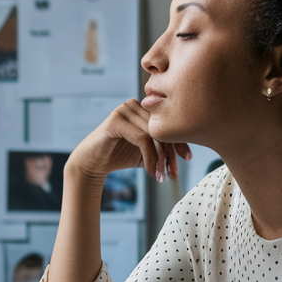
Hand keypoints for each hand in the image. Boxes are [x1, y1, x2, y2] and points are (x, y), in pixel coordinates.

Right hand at [67, 99, 189, 184]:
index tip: (188, 159)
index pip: (168, 122)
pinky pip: (142, 139)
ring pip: (154, 135)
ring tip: (161, 177)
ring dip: (160, 159)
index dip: (180, 141)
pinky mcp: (116, 120)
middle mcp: (135, 104)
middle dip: (171, 154)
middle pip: (162, 128)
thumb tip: (189, 151)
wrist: (92, 164)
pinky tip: (150, 172)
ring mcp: (124, 109)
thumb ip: (163, 145)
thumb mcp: (148, 150)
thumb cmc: (121, 156)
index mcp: (145, 107)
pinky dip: (149, 158)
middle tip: (174, 174)